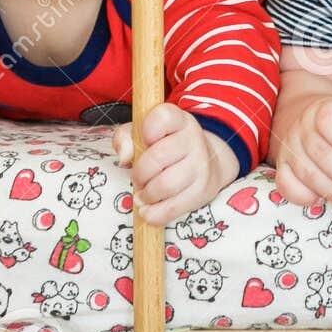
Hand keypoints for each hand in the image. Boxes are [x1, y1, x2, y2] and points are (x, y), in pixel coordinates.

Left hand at [112, 103, 240, 225]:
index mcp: (178, 120)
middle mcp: (193, 139)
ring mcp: (201, 165)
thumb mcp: (143, 132)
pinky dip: (155, 214)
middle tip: (138, 179)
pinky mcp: (203, 190)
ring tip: (143, 195)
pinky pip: (173, 208)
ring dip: (146, 195)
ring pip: (165, 185)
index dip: (147, 131)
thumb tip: (124, 158)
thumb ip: (125, 137)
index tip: (145, 141)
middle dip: (139, 174)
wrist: (207, 160)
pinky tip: (149, 210)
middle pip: (156, 158)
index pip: (162, 118)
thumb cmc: (165, 145)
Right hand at [271, 94, 331, 210]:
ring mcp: (290, 147)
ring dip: (329, 190)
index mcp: (325, 109)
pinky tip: (321, 199)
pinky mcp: (282, 166)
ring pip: (305, 171)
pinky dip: (303, 196)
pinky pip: (286, 185)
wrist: (311, 118)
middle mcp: (303, 127)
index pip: (329, 120)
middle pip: (318, 151)